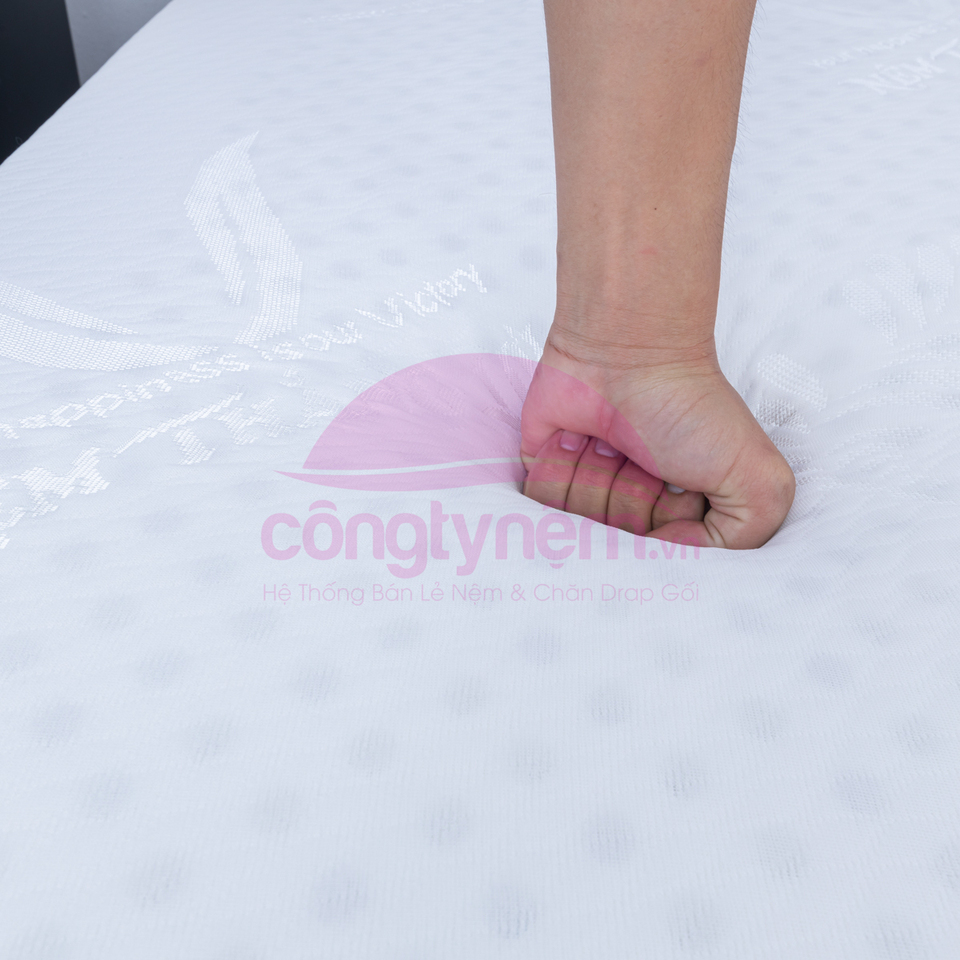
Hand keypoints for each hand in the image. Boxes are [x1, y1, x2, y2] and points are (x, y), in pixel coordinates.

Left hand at [520, 331, 795, 548]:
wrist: (626, 351)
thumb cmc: (689, 407)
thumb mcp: (761, 482)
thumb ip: (744, 542)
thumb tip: (668, 559)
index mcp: (679, 518)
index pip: (659, 567)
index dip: (667, 534)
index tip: (678, 490)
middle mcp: (631, 511)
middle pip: (613, 551)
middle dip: (631, 499)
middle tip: (647, 455)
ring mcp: (584, 494)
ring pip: (573, 528)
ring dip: (596, 476)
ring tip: (614, 440)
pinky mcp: (543, 473)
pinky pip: (537, 504)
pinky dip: (559, 465)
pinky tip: (578, 435)